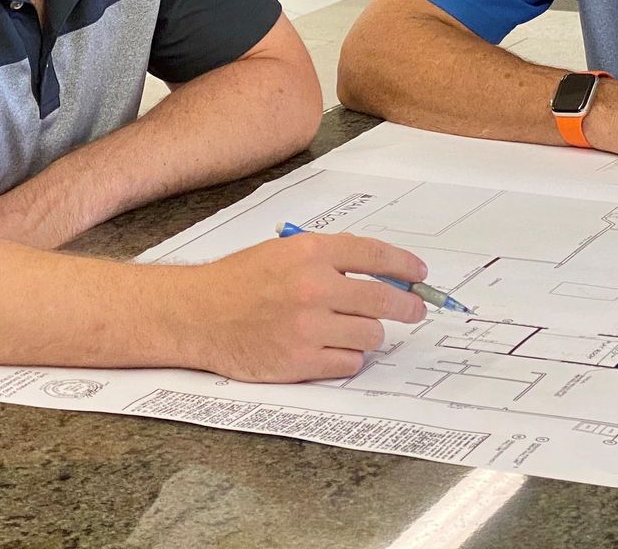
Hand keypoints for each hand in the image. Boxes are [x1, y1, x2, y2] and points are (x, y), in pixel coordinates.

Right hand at [181, 232, 428, 381]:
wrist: (198, 313)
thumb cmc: (239, 281)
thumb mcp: (283, 252)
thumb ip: (329, 258)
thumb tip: (379, 271)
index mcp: (311, 252)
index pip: (375, 255)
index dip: (405, 266)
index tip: (420, 275)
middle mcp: (314, 287)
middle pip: (383, 299)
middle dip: (407, 306)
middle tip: (414, 310)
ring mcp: (309, 327)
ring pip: (370, 335)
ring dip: (368, 334)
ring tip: (350, 330)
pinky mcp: (301, 361)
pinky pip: (349, 364)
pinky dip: (347, 359)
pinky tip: (332, 350)